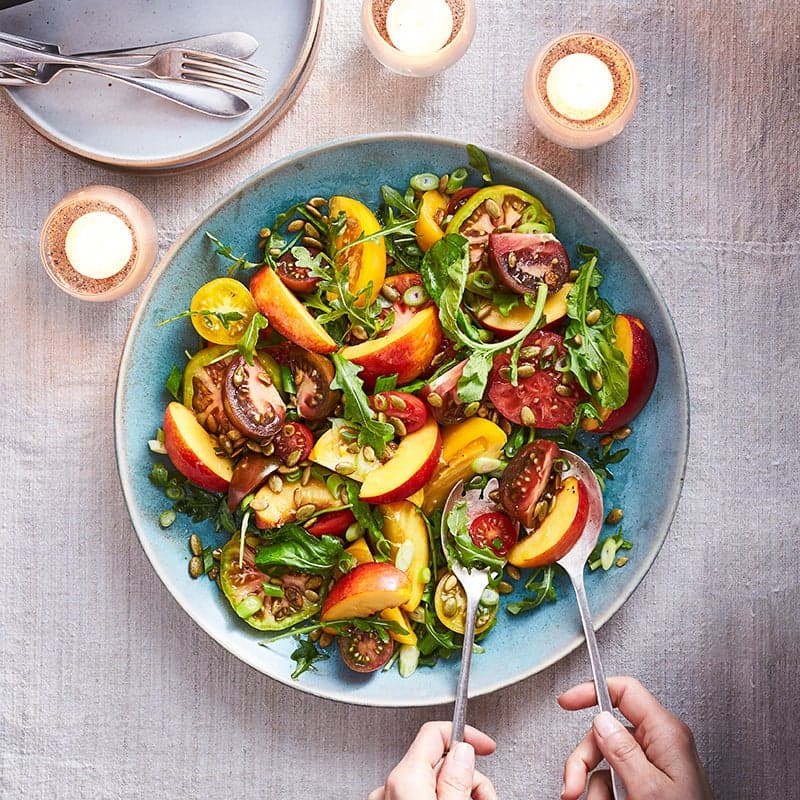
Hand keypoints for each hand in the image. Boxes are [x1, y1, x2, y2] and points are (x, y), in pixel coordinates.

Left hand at [368, 721, 496, 799]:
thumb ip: (457, 779)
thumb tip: (463, 751)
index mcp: (404, 778)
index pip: (434, 732)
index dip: (465, 734)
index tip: (486, 746)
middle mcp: (387, 787)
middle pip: (436, 760)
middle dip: (467, 773)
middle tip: (486, 794)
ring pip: (428, 780)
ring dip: (456, 788)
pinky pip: (416, 794)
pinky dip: (438, 798)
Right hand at [558, 676, 713, 799]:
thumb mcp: (649, 789)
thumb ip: (623, 751)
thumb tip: (601, 721)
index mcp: (666, 734)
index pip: (624, 691)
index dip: (592, 691)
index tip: (567, 701)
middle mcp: (660, 745)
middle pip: (606, 732)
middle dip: (583, 760)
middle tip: (572, 785)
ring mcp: (653, 766)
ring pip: (605, 760)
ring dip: (591, 785)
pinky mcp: (647, 785)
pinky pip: (612, 782)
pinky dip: (603, 795)